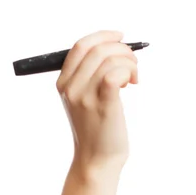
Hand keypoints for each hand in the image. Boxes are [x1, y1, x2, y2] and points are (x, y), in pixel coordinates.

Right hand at [56, 30, 138, 168]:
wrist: (96, 159)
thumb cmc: (95, 127)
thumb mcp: (82, 98)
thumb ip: (88, 75)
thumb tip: (112, 48)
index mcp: (63, 83)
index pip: (80, 46)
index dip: (102, 35)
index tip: (119, 36)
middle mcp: (70, 87)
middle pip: (97, 49)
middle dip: (121, 49)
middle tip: (133, 63)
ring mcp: (84, 96)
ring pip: (110, 59)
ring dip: (129, 63)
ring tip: (133, 77)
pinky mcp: (102, 105)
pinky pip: (114, 74)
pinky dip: (127, 72)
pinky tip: (131, 83)